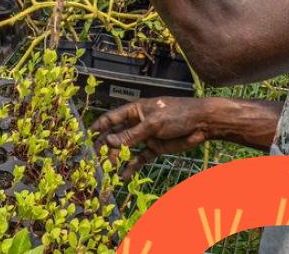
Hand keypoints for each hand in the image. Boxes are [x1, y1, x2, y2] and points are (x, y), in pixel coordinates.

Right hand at [90, 96, 212, 176]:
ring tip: (108, 169)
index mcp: (135, 110)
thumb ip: (131, 135)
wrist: (201, 123)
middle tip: (95, 158)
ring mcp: (145, 136)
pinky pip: (140, 158)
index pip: (112, 118)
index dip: (99, 126)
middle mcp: (137, 123)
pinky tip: (125, 176)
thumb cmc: (177, 114)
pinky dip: (132, 167)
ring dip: (117, 158)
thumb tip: (109, 141)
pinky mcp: (154, 148)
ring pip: (126, 148)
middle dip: (106, 146)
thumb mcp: (152, 123)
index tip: (87, 136)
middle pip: (117, 135)